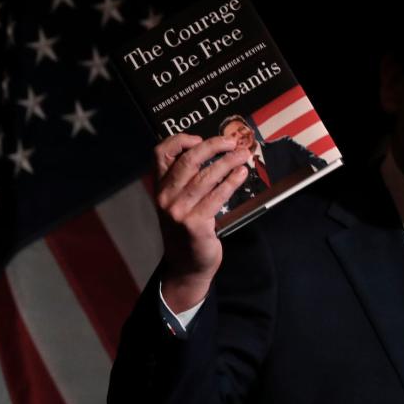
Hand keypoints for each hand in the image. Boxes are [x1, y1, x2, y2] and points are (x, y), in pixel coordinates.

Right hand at [154, 132, 250, 311]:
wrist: (186, 265)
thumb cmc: (187, 230)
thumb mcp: (178, 202)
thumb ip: (186, 180)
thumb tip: (213, 152)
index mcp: (159, 187)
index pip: (161, 153)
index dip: (180, 140)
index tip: (200, 137)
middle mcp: (165, 197)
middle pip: (188, 160)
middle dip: (213, 146)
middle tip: (232, 142)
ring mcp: (178, 211)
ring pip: (206, 177)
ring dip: (228, 162)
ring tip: (243, 155)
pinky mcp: (195, 224)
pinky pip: (217, 196)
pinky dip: (232, 182)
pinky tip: (242, 174)